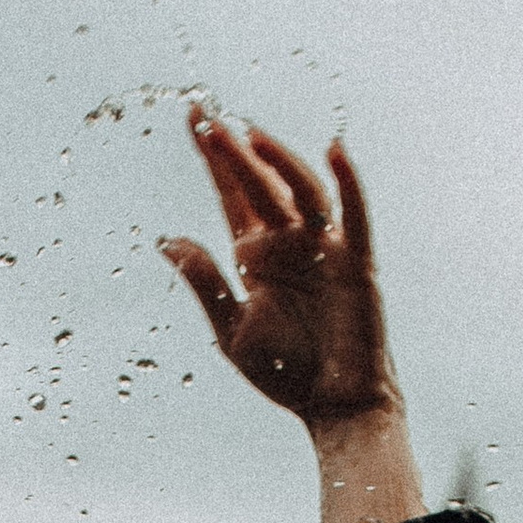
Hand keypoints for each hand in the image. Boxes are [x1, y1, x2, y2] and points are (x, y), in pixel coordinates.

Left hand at [160, 112, 399, 432]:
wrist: (334, 406)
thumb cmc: (287, 373)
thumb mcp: (233, 330)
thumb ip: (205, 283)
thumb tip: (166, 241)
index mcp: (258, 255)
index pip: (232, 195)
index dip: (215, 158)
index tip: (193, 117)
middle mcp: (290, 242)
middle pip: (260, 185)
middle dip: (235, 153)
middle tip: (209, 121)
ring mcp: (324, 248)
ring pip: (301, 191)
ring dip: (278, 162)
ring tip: (251, 138)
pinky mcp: (356, 262)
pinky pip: (353, 215)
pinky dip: (347, 182)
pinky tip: (333, 151)